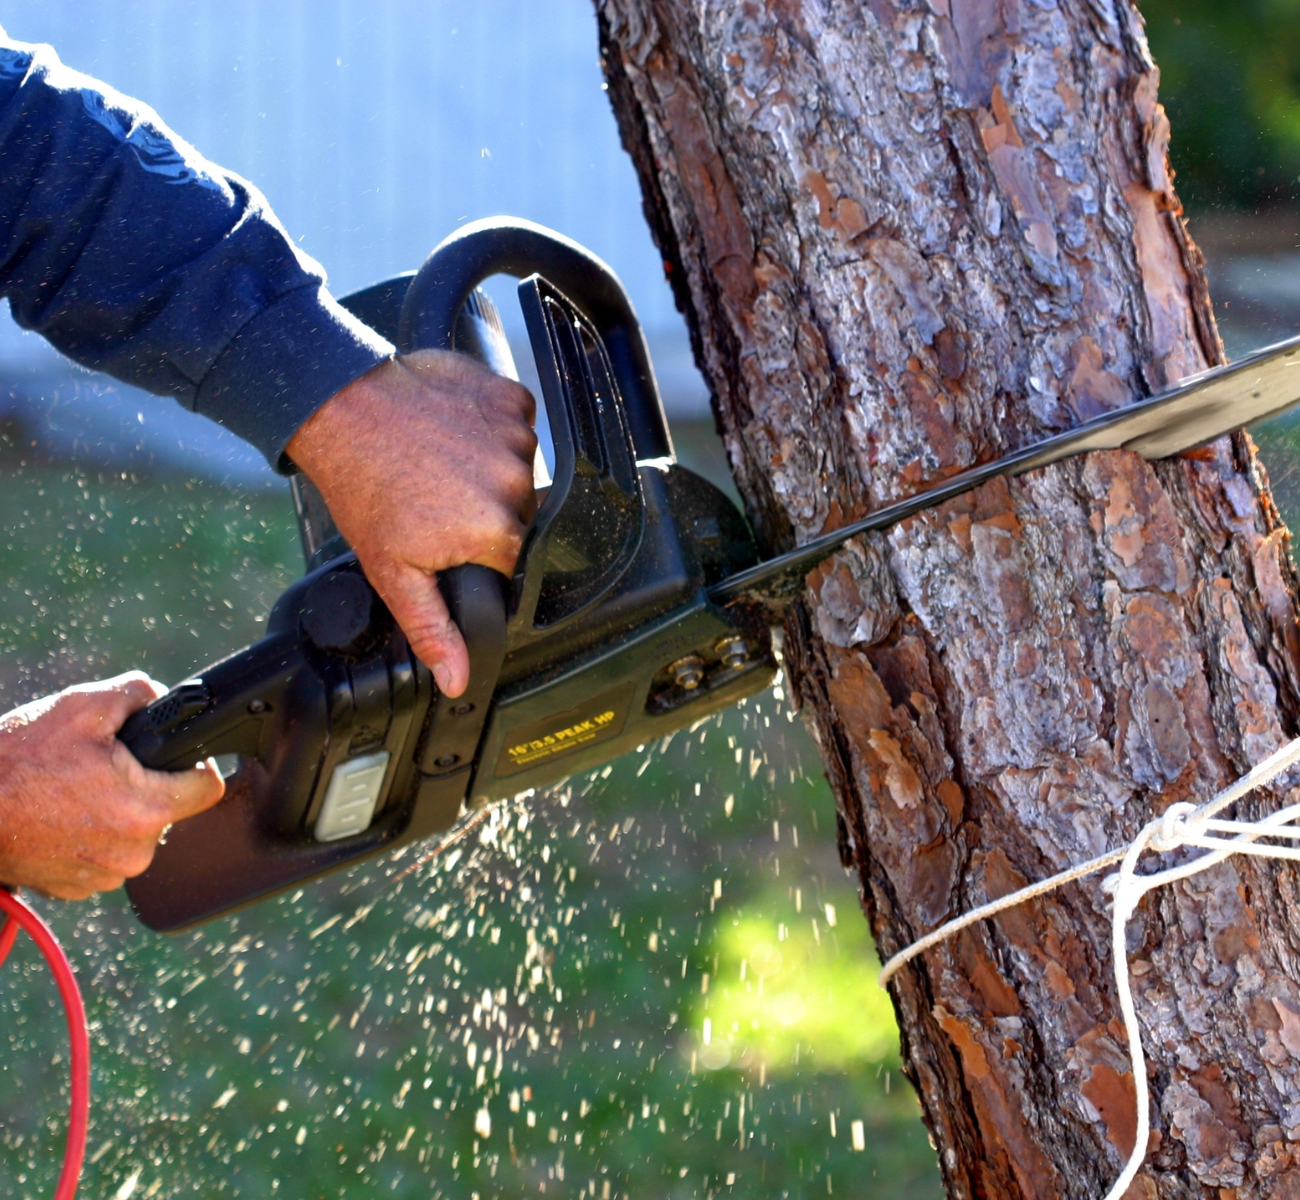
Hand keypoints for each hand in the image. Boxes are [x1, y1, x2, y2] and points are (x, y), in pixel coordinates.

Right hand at [0, 673, 224, 899]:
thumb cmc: (16, 761)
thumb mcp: (83, 706)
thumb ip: (140, 695)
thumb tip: (166, 700)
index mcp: (145, 810)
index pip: (207, 788)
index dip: (194, 763)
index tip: (173, 754)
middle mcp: (133, 853)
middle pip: (168, 809)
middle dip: (145, 784)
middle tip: (101, 767)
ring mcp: (104, 877)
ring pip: (135, 833)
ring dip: (115, 810)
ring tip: (72, 790)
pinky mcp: (76, 889)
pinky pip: (104, 854)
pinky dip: (89, 834)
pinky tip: (59, 815)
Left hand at [287, 350, 537, 696]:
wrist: (341, 409)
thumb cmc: (363, 487)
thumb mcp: (393, 572)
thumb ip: (433, 629)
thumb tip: (459, 680)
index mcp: (497, 532)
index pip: (512, 558)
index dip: (480, 553)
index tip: (449, 537)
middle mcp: (517, 482)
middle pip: (520, 512)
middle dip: (486, 511)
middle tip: (437, 500)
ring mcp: (516, 434)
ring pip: (519, 466)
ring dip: (489, 467)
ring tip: (439, 462)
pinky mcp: (509, 396)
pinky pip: (518, 421)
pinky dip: (493, 426)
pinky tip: (453, 432)